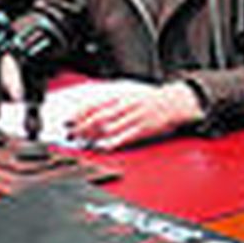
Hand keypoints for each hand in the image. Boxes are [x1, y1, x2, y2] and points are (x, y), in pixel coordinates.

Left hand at [68, 83, 201, 150]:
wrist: (176, 101)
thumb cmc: (151, 100)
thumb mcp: (130, 95)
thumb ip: (112, 103)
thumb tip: (92, 110)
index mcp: (121, 96)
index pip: (94, 104)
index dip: (78, 114)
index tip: (68, 121)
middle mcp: (126, 105)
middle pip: (98, 117)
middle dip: (81, 127)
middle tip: (71, 135)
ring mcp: (135, 117)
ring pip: (108, 127)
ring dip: (93, 135)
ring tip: (82, 142)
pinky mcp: (144, 128)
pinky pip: (124, 136)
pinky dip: (111, 142)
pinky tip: (102, 147)